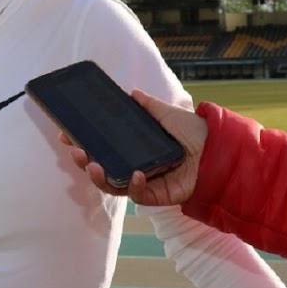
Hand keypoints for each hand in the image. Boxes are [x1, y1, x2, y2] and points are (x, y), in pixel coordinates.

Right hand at [60, 89, 207, 205]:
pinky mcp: (157, 195)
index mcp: (136, 147)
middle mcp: (136, 165)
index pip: (103, 146)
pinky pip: (137, 195)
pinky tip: (135, 174)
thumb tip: (132, 92)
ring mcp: (145, 181)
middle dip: (83, 160)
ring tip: (91, 164)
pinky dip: (133, 185)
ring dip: (98, 176)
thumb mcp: (168, 113)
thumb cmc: (196, 132)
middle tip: (74, 150)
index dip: (84, 142)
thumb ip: (149, 105)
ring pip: (112, 185)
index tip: (66, 133)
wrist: (220, 150)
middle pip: (102, 167)